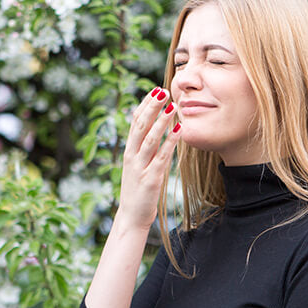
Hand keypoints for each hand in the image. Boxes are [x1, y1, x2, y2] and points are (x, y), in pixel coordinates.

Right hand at [117, 87, 179, 231]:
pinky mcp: (150, 179)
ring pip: (149, 139)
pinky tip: (179, 131)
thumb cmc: (138, 190)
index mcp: (129, 151)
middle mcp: (132, 156)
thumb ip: (146, 149)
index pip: (134, 122)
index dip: (145, 105)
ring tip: (171, 106)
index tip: (155, 90)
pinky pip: (161, 157)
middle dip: (151, 107)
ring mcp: (140, 167)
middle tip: (163, 91)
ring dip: (161, 121)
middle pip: (140, 126)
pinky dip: (170, 142)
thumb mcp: (139, 166)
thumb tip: (157, 130)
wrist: (131, 217)